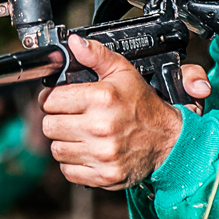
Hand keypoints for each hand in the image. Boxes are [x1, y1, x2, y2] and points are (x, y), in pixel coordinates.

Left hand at [38, 35, 209, 189]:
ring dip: (64, 142)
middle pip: (49, 126)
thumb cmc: (144, 105)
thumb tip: (74, 43)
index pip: (51, 101)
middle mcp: (100, 127)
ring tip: (80, 134)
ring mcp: (102, 154)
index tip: (61, 101)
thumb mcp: (123, 72)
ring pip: (56, 150)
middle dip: (57, 120)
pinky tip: (86, 151)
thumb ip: (97, 55)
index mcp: (102, 98)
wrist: (169, 140)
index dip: (53, 99)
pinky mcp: (104, 176)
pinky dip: (73, 163)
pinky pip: (68, 171)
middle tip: (71, 118)